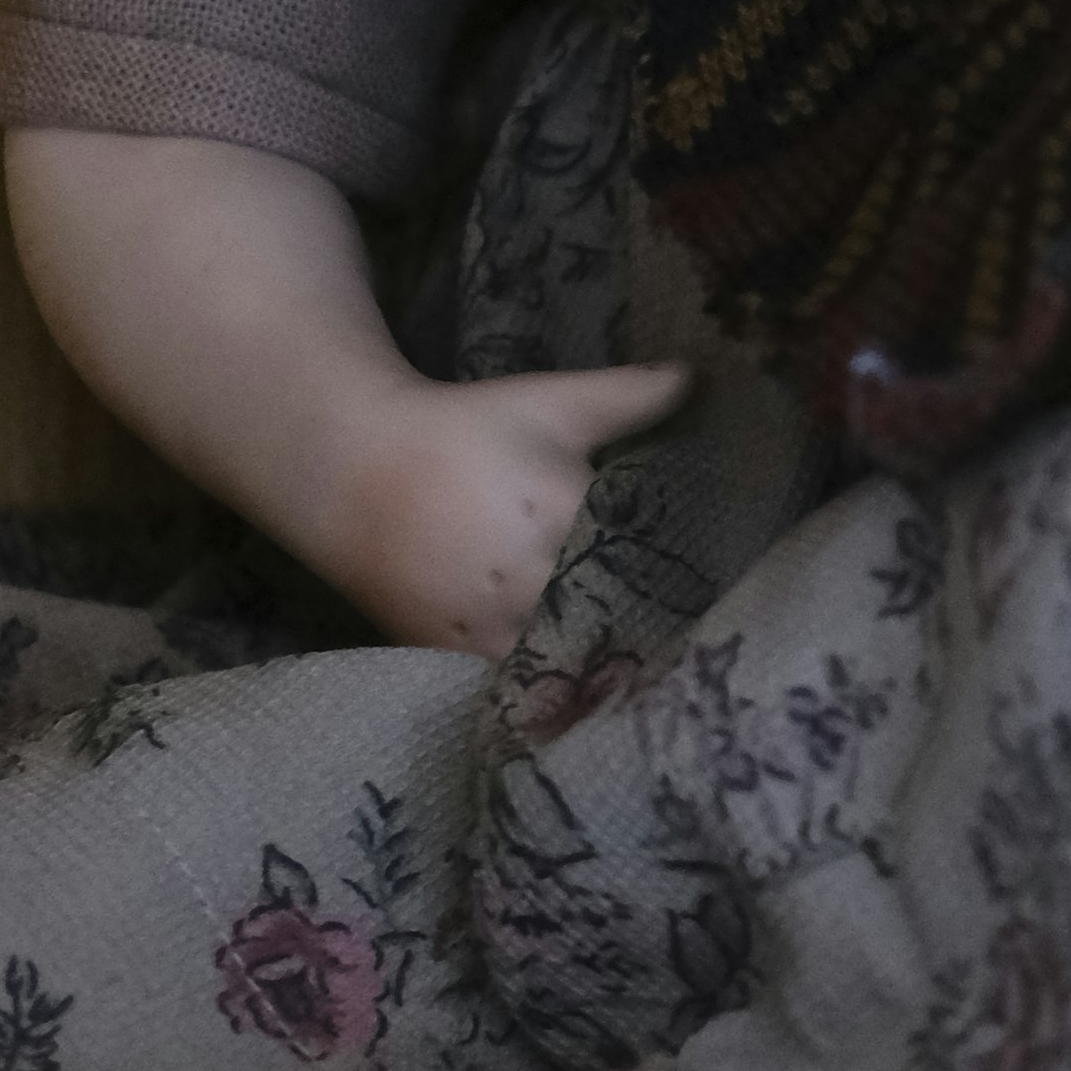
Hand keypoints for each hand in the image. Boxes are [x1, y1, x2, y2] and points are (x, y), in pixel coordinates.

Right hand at [299, 358, 695, 659]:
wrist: (354, 469)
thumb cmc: (462, 429)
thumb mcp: (546, 403)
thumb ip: (625, 396)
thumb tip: (694, 376)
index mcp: (562, 511)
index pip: (645, 561)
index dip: (683, 581)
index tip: (716, 596)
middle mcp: (527, 575)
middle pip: (610, 622)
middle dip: (647, 631)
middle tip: (690, 646)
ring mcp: (486, 621)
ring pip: (563, 662)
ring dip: (598, 668)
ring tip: (640, 678)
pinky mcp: (452, 652)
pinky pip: (513, 685)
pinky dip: (544, 688)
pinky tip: (575, 694)